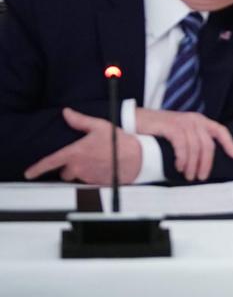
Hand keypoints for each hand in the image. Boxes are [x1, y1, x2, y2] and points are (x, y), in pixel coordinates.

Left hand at [24, 108, 141, 184]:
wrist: (138, 158)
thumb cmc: (119, 141)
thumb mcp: (100, 126)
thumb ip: (80, 121)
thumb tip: (67, 113)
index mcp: (75, 153)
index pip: (50, 163)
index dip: (37, 169)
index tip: (29, 173)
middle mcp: (78, 167)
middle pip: (64, 172)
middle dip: (70, 167)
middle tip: (82, 158)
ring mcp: (87, 177)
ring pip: (77, 177)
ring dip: (81, 171)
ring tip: (95, 161)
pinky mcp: (96, 183)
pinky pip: (88, 181)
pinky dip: (92, 175)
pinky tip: (102, 167)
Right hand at [135, 108, 232, 181]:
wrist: (137, 120)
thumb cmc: (159, 130)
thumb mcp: (181, 132)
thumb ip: (193, 140)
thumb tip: (202, 161)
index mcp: (200, 121)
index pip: (220, 131)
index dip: (229, 143)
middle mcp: (194, 120)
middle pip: (208, 145)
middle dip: (206, 163)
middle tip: (200, 177)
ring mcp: (183, 122)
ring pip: (196, 147)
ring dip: (193, 164)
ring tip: (188, 175)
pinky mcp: (172, 126)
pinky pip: (182, 145)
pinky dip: (182, 158)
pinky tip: (179, 166)